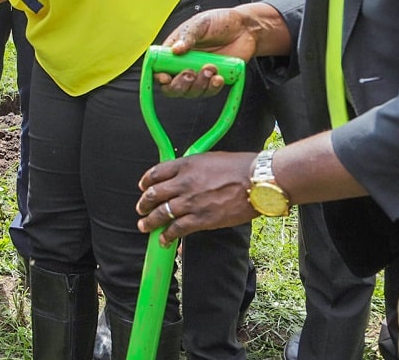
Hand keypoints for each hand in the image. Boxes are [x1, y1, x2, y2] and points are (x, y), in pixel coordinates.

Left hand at [136, 152, 259, 243]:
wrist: (257, 181)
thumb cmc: (239, 167)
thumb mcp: (210, 159)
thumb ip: (193, 168)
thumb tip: (187, 175)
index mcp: (185, 165)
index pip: (156, 172)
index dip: (146, 181)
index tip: (143, 186)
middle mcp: (183, 183)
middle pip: (154, 194)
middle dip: (144, 203)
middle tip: (140, 209)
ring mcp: (191, 202)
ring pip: (162, 213)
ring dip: (150, 221)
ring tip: (144, 225)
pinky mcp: (201, 219)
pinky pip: (177, 229)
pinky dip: (167, 236)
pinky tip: (163, 240)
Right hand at [156, 7, 260, 96]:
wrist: (245, 28)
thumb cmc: (219, 22)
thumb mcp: (200, 23)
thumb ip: (187, 36)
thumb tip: (175, 50)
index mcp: (174, 50)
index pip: (158, 68)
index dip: (158, 76)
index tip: (165, 77)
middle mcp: (183, 64)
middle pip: (172, 87)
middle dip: (180, 84)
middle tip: (190, 73)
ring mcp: (198, 74)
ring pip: (190, 92)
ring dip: (199, 84)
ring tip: (211, 67)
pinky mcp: (214, 80)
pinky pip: (209, 92)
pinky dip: (213, 87)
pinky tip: (219, 77)